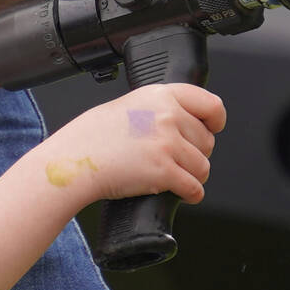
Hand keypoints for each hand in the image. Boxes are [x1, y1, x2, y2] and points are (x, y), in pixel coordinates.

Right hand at [35, 83, 225, 206]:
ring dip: (194, 176)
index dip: (215, 121)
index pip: (210, 104)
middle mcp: (168, 116)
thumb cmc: (93, 136)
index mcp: (161, 95)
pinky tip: (184, 193)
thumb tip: (185, 122)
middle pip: (207, 141)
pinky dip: (191, 194)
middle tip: (177, 159)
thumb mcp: (130, 105)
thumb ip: (160, 109)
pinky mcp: (163, 171)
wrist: (74, 160)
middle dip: (196, 154)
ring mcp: (167, 143)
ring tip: (177, 177)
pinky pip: (194, 187)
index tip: (212, 129)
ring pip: (203, 166)